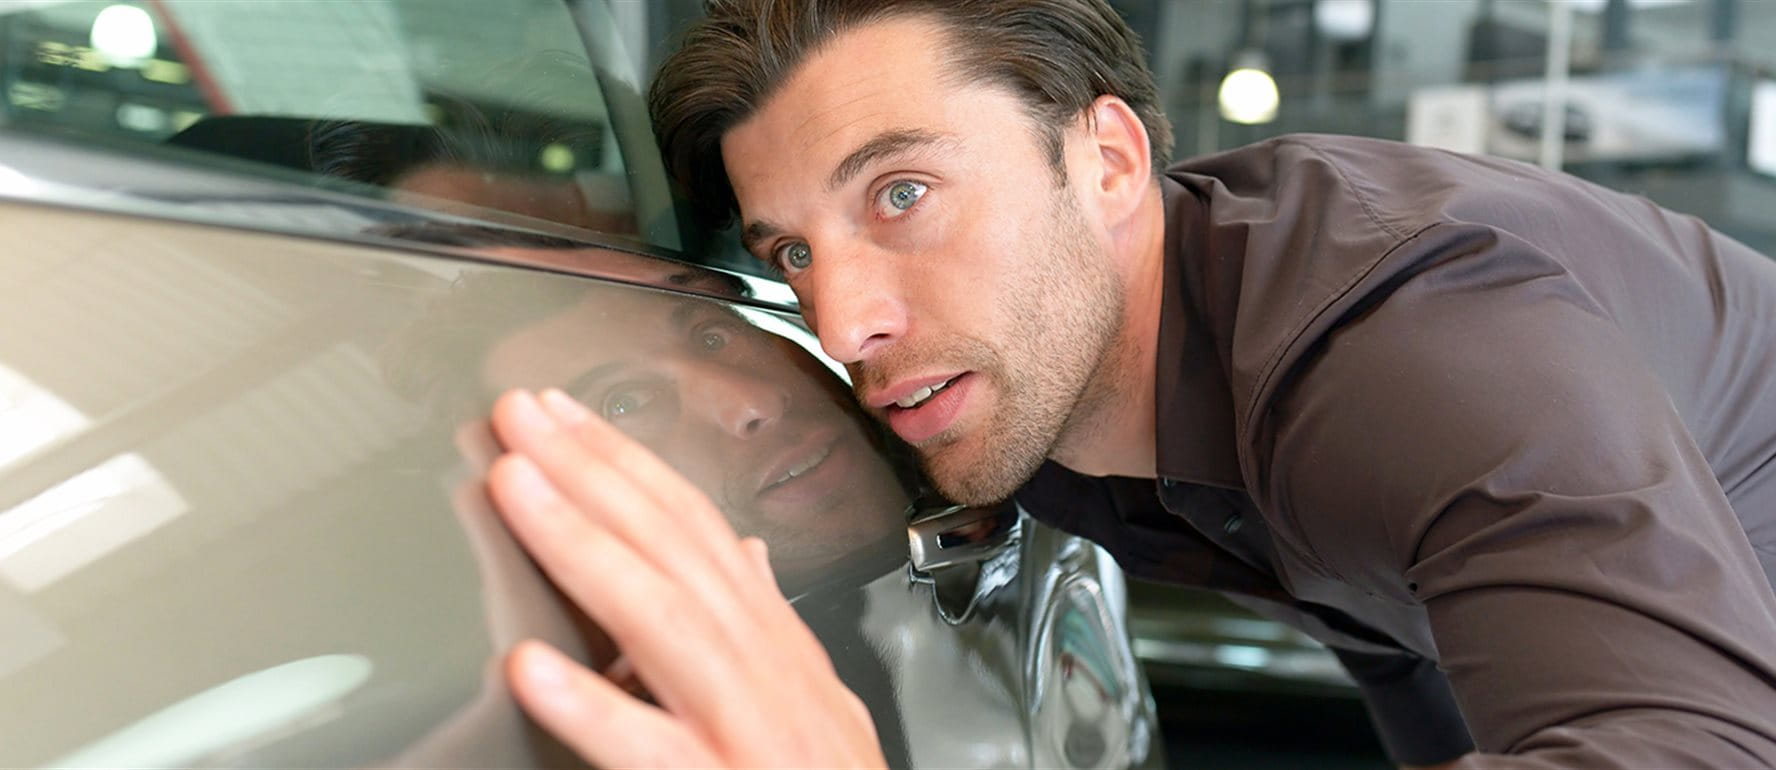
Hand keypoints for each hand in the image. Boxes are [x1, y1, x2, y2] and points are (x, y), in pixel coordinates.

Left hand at [484, 388, 887, 768]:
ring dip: (584, 547)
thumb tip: (750, 556)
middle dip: (593, 472)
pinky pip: (652, 749)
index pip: (696, 528)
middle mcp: (764, 669)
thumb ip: (770, 625)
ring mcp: (746, 728)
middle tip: (519, 415)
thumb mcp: (813, 694)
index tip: (562, 416)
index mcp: (772, 642)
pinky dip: (594, 708)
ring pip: (663, 621)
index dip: (628, 463)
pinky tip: (529, 671)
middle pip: (675, 549)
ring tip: (515, 489)